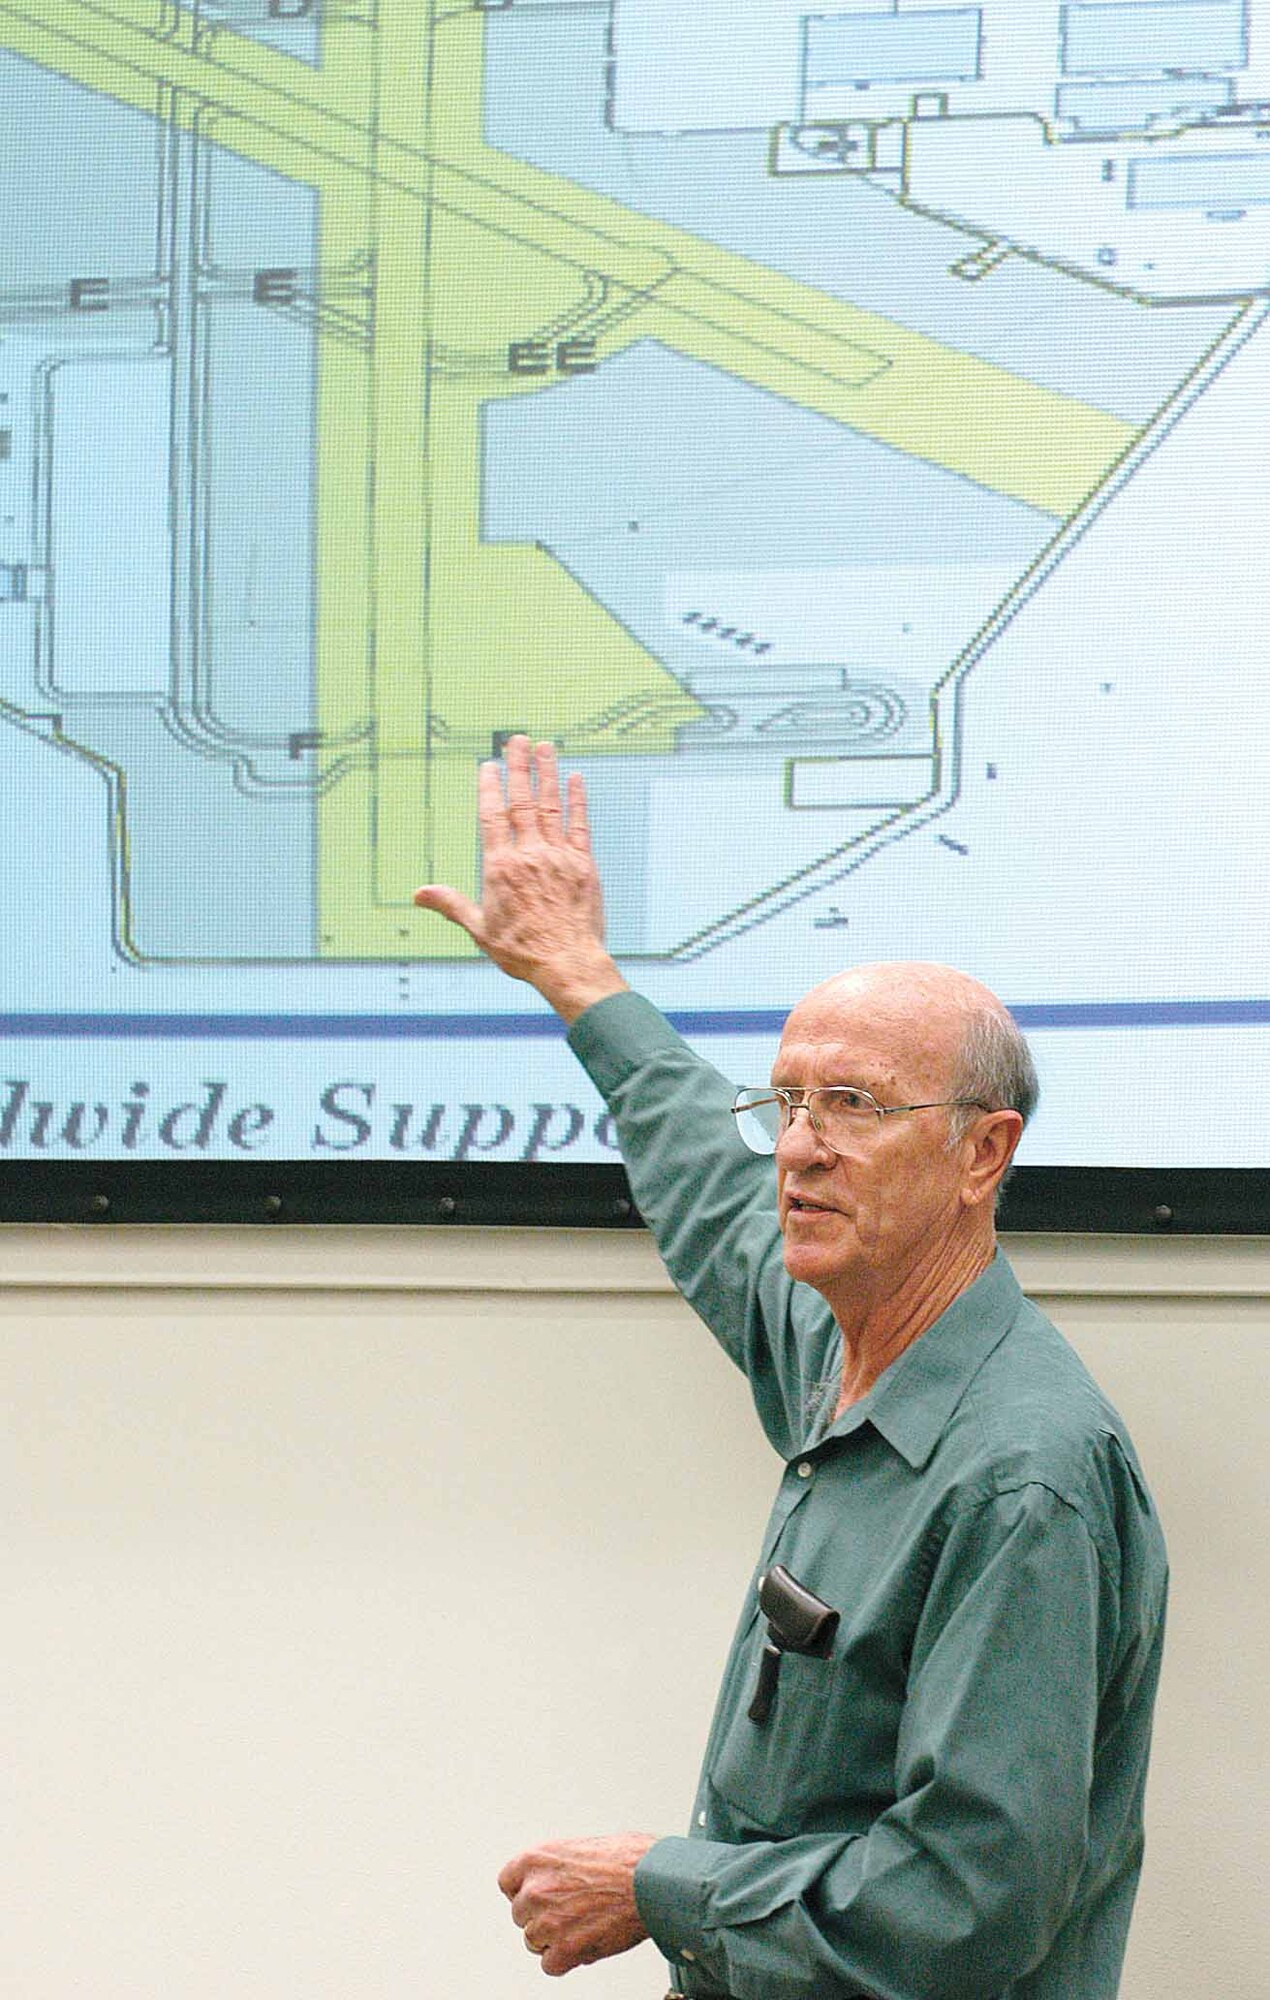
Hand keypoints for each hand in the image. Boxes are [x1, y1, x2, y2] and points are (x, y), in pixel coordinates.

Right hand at [413, 736, 627, 1021]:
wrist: (567, 963)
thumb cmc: (522, 951)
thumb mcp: (479, 930)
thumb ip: (451, 905)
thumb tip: (420, 894)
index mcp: (501, 868)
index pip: (492, 817)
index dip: (490, 788)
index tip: (489, 765)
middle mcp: (529, 855)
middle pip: (522, 802)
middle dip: (518, 768)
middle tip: (517, 740)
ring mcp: (559, 857)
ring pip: (551, 807)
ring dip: (547, 775)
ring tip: (544, 747)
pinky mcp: (583, 865)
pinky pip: (579, 826)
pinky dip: (577, 801)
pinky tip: (575, 779)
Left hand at [498, 1833, 655, 1976]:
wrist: (653, 1882)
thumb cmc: (630, 1859)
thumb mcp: (583, 1846)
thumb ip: (560, 1865)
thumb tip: (560, 1877)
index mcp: (537, 1858)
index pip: (508, 1882)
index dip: (525, 1891)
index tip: (537, 1897)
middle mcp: (535, 1889)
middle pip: (521, 1915)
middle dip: (543, 1915)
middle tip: (570, 1912)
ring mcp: (548, 1921)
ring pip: (534, 1941)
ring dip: (554, 1939)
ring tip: (582, 1926)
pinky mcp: (564, 1949)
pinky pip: (550, 1965)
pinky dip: (566, 1960)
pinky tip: (584, 1944)